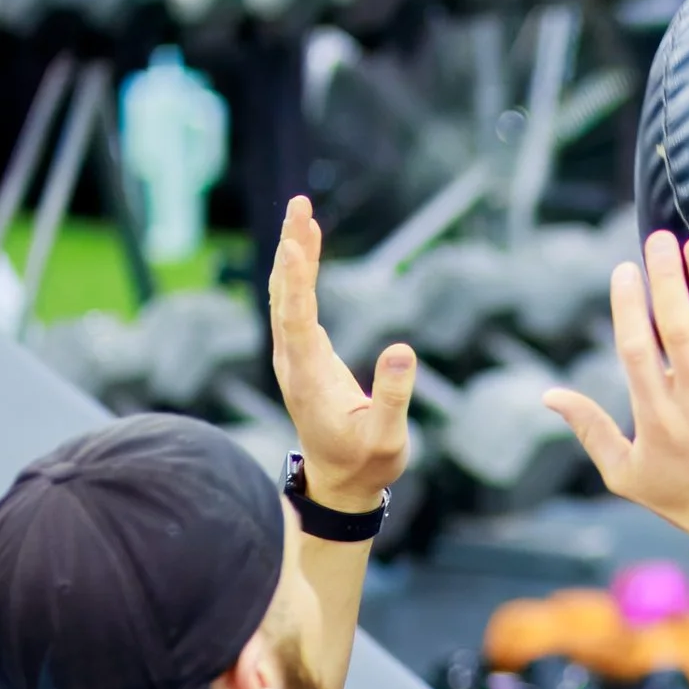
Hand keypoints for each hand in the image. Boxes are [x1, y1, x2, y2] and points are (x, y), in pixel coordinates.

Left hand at [269, 196, 415, 506]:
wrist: (341, 484)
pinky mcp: (303, 355)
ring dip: (292, 253)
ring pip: (286, 295)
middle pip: (285, 296)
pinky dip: (299, 271)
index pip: (298, 319)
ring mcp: (294, 358)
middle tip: (299, 205)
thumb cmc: (368, 463)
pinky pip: (295, 304)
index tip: (298, 241)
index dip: (298, 278)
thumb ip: (394, 396)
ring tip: (301, 212)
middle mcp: (293, 363)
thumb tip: (403, 347)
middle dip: (291, 248)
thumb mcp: (388, 439)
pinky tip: (304, 248)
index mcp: (310, 379)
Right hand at [545, 232, 688, 542]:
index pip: (637, 350)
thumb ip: (589, 430)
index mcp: (657, 417)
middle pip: (678, 330)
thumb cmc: (683, 498)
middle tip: (660, 239)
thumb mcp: (624, 474)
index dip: (629, 307)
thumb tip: (548, 394)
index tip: (625, 270)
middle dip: (667, 280)